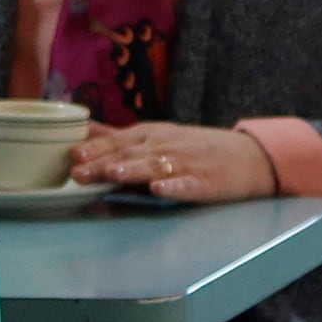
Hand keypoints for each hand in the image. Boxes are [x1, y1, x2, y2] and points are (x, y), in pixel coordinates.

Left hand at [72, 122, 275, 203]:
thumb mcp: (157, 135)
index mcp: (152, 135)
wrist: (249, 157)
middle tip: (79, 173)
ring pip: (155, 166)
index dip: (95, 149)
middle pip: (131, 155)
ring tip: (113, 175)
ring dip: (133, 170)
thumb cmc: (197, 148)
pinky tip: (160, 189)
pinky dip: (173, 186)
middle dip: (104, 163)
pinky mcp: (205, 182)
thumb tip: (80, 131)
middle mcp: (166, 146)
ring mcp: (186, 164)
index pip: (118, 141)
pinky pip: (187, 185)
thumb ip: (118, 137)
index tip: (72, 156)